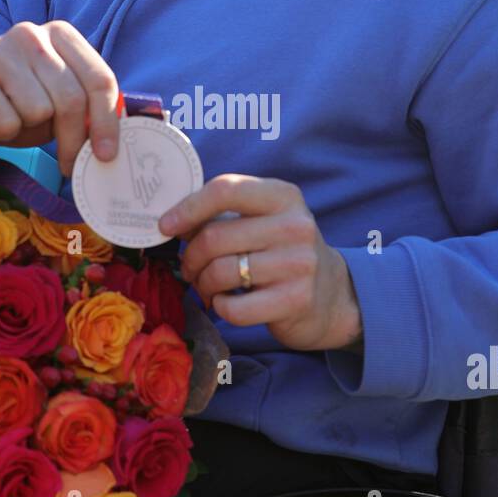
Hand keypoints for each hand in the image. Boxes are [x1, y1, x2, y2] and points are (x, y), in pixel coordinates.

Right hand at [0, 21, 119, 176]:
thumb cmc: (12, 104)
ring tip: (14, 119)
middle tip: (68, 164)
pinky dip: (3, 132)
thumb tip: (110, 144)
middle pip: (72, 99)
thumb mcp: (56, 103)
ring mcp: (0, 50)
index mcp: (60, 35)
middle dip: (73, 140)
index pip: (99, 79)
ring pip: (39, 111)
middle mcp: (32, 34)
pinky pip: (7, 122)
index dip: (107, 122)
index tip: (106, 154)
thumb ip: (85, 110)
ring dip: (30, 129)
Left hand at [159, 175, 362, 351]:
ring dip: (202, 284)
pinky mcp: (296, 300)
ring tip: (207, 287)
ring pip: (220, 273)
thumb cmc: (281, 252)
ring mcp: (299, 264)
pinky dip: (220, 307)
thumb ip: (222, 215)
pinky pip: (233, 308)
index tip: (165, 226)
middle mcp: (295, 225)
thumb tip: (170, 222)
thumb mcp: (261, 222)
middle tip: (190, 269)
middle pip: (215, 237)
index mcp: (283, 196)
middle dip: (190, 257)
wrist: (332, 295)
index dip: (188, 207)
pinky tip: (228, 303)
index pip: (226, 189)